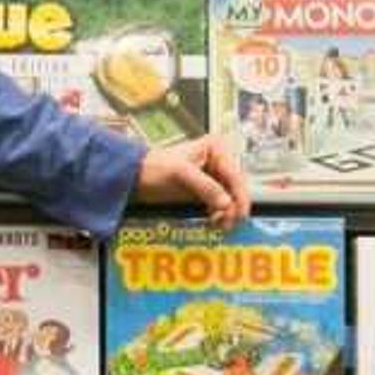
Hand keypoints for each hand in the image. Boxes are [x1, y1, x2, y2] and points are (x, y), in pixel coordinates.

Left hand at [137, 132, 253, 227]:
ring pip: (230, 197)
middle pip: (236, 187)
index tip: (239, 215)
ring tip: (219, 225)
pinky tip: (213, 222)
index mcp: (216, 148)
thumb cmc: (154, 168)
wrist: (135, 178)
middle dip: (234, 206)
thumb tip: (227, 204)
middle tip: (227, 224)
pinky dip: (219, 214)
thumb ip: (206, 187)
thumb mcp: (181, 174)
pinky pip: (220, 204)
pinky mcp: (206, 191)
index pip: (235, 174)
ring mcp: (213, 176)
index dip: (240, 195)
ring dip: (228, 212)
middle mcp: (218, 161)